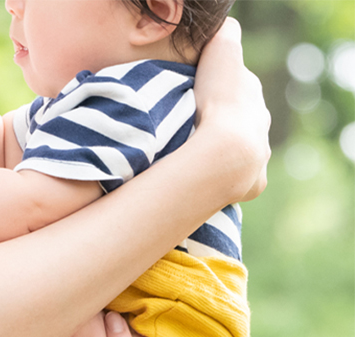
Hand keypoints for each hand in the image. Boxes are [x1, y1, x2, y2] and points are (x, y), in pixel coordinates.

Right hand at [194, 17, 270, 201]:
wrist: (225, 152)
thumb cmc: (219, 102)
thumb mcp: (220, 55)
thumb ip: (225, 37)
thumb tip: (227, 28)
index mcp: (252, 97)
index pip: (238, 88)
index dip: (219, 88)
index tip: (200, 91)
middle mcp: (262, 125)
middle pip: (242, 119)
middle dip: (224, 120)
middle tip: (197, 123)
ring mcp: (260, 156)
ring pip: (242, 149)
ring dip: (224, 150)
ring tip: (200, 153)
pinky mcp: (253, 184)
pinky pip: (239, 178)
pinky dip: (226, 175)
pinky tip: (210, 176)